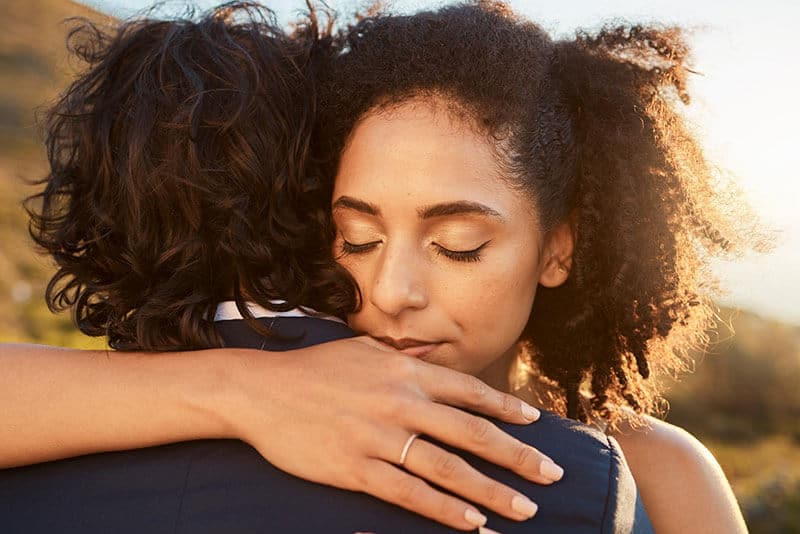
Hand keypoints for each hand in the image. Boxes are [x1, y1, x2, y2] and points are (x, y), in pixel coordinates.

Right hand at [224, 336, 562, 530]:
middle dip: (518, 456)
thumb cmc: (315, 369)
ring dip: (492, 491)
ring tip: (524, 509)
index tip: (536, 423)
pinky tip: (471, 524)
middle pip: (472, 432)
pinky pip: (409, 494)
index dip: (507, 408)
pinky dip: (444, 511)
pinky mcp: (356, 469)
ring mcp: (379, 437)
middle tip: (552, 474)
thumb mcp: (364, 351)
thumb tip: (433, 362)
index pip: (469, 391)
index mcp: (405, 371)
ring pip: (449, 468)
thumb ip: (403, 359)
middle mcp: (401, 402)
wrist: (261, 391)